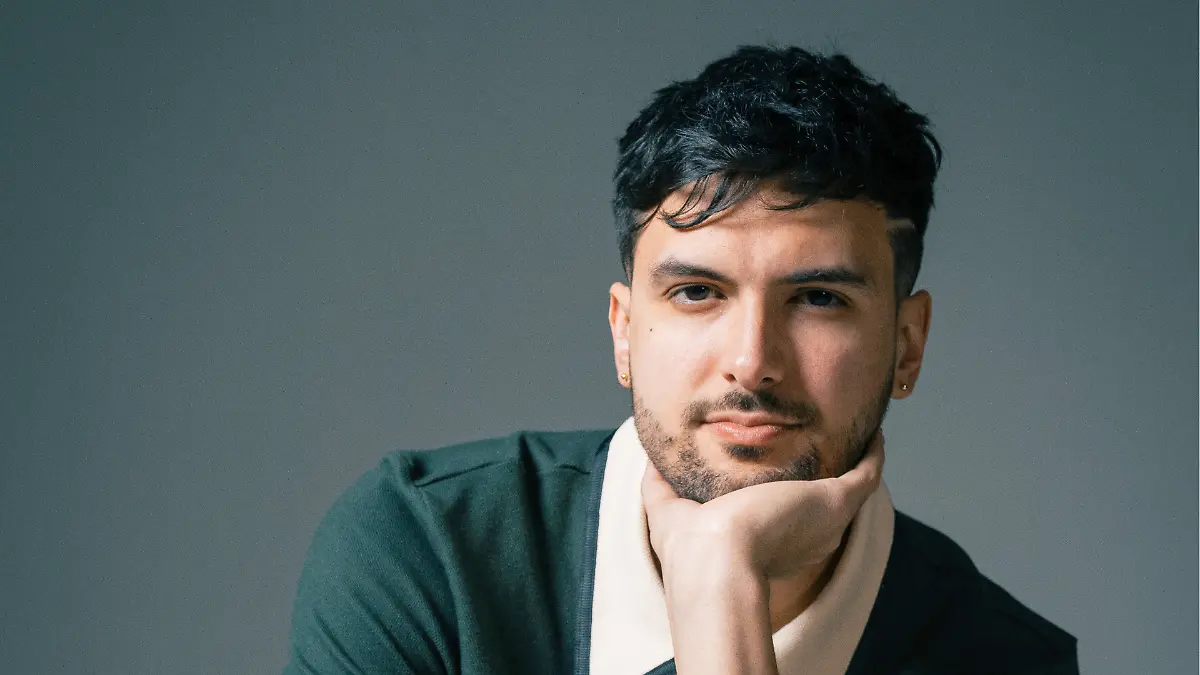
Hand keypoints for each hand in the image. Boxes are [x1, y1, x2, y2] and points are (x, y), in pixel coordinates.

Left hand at [642, 430, 884, 583]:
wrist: (716, 564)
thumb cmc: (691, 550)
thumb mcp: (669, 512)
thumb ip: (660, 487)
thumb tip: (652, 461)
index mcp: (765, 543)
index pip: (781, 517)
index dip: (782, 494)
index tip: (779, 468)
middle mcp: (800, 536)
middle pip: (818, 505)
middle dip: (819, 478)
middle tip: (816, 441)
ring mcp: (824, 521)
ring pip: (847, 489)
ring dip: (851, 462)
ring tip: (849, 434)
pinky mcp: (837, 503)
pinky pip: (867, 473)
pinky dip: (872, 453)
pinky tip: (871, 432)